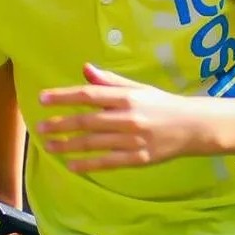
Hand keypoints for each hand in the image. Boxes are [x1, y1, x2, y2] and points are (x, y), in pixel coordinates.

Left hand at [38, 63, 206, 171]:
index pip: (88, 95)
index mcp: (127, 97)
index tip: (43, 99)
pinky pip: (108, 162)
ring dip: (68, 145)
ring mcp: (133, 140)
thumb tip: (85, 69)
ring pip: (94, 144)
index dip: (64, 97)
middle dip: (60, 124)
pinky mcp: (139, 159)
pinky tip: (72, 165)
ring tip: (50, 146)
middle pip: (87, 121)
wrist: (194, 127)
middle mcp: (128, 118)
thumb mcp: (138, 89)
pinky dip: (88, 164)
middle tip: (40, 127)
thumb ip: (110, 82)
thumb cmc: (163, 105)